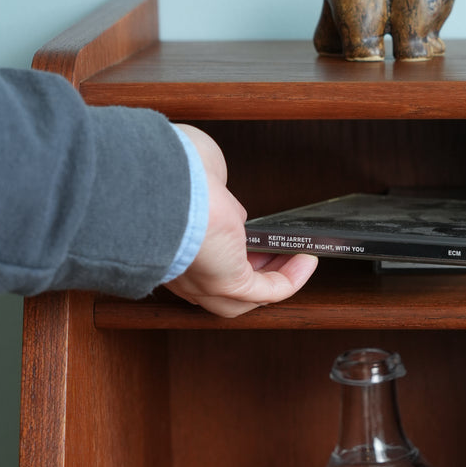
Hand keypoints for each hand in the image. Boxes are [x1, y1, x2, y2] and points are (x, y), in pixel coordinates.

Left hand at [166, 126, 316, 316]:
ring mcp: (204, 279)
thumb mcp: (198, 173)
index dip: (228, 246)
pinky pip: (269, 290)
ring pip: (246, 295)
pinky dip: (291, 278)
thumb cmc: (167, 171)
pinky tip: (307, 260)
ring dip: (276, 277)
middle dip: (255, 267)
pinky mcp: (228, 282)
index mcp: (170, 242)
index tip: (249, 233)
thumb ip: (213, 186)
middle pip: (224, 283)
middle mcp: (183, 268)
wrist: (158, 183)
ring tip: (297, 259)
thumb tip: (225, 195)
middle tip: (279, 251)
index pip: (200, 256)